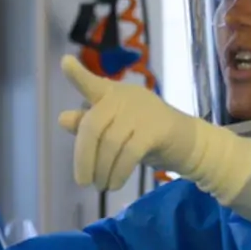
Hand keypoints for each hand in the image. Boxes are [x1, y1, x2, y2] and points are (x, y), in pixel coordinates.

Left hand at [57, 56, 197, 191]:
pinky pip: (129, 154)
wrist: (188, 142)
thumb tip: (62, 119)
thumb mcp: (113, 129)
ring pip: (110, 144)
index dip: (78, 75)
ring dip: (102, 170)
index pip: (91, 83)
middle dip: (84, 157)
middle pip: (93, 126)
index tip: (65, 63)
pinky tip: (115, 184)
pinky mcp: (156, 128)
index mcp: (111, 94)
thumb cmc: (145, 134)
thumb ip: (89, 124)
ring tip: (100, 186)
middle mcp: (124, 97)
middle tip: (82, 182)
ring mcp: (141, 110)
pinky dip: (118, 172)